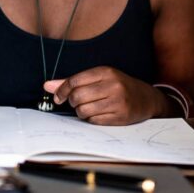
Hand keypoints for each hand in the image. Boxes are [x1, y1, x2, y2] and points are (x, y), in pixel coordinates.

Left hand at [44, 67, 175, 124]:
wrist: (146, 98)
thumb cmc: (118, 86)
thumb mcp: (98, 78)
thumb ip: (71, 81)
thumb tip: (47, 86)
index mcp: (105, 72)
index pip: (74, 81)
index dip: (61, 91)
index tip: (58, 97)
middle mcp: (112, 85)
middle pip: (77, 97)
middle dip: (72, 102)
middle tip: (76, 103)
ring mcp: (118, 102)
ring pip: (83, 111)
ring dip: (80, 112)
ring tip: (88, 108)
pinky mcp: (120, 117)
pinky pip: (94, 121)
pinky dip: (91, 119)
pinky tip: (98, 114)